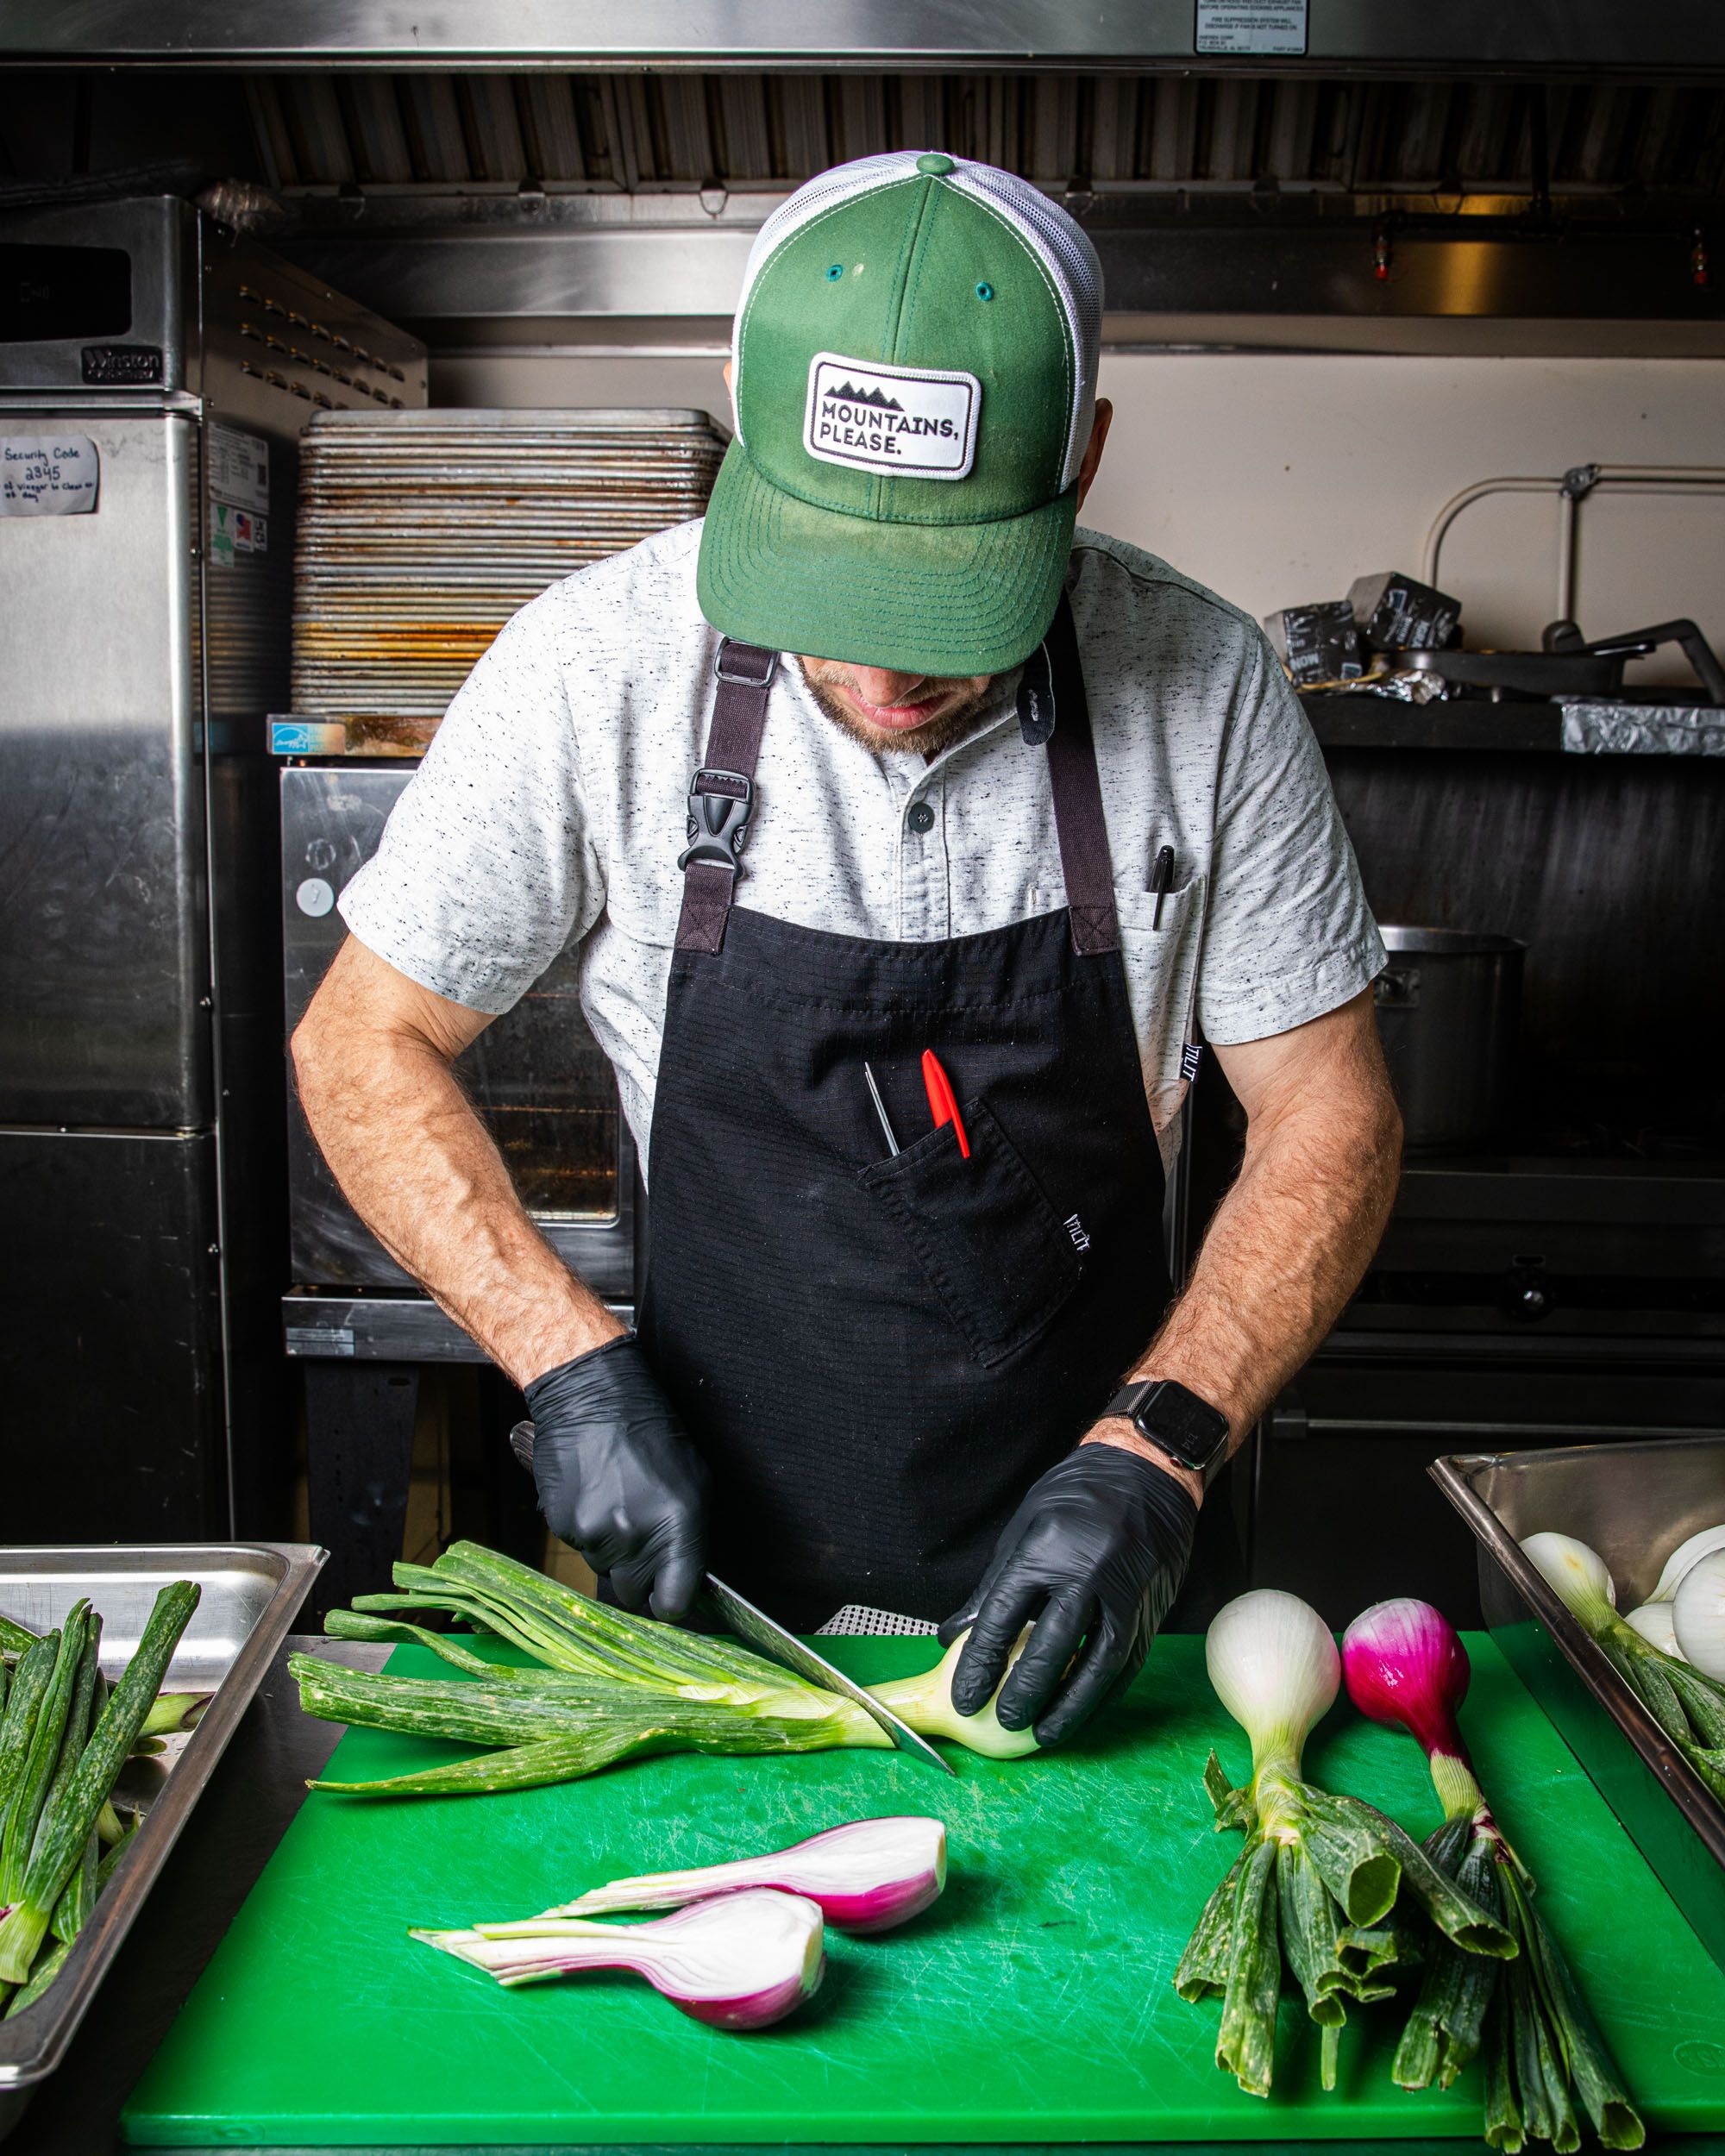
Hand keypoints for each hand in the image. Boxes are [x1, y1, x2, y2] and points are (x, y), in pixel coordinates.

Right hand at [523, 1336, 708, 1621]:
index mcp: (677, 1526)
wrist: (593, 1398)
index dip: (673, 1603)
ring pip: (605, 1570)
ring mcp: (594, 1532)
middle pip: (635, 1594)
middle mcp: (635, 1536)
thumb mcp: (693, 1483)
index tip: (671, 1596)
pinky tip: (595, 1497)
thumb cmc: (651, 1435)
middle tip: (643, 1539)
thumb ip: (691, 1539)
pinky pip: (580, 1547)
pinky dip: (587, 1532)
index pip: (674, 1602)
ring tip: (618, 1505)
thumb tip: (688, 1581)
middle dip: (640, 1577)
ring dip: (613, 1551)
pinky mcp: (562, 1525)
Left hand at [939, 1442, 1197, 1746]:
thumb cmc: (1076, 1498)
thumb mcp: (1024, 1530)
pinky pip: (1127, 1663)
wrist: (1145, 1474)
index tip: (965, 1696)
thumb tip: (956, 1636)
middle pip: (1051, 1647)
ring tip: (1045, 1733)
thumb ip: (993, 1588)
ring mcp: (1125, 1593)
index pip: (1003, 1616)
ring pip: (1097, 1665)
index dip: (981, 1663)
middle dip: (1025, 1692)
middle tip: (1003, 1719)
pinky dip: (1104, 1693)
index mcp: (1045, 1549)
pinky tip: (1084, 1710)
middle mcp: (1088, 1573)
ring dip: (1070, 1706)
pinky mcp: (1151, 1609)